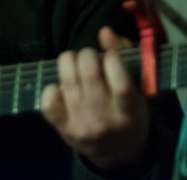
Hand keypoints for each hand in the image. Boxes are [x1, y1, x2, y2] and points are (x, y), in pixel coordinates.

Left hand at [40, 27, 149, 170]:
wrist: (117, 155)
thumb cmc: (130, 115)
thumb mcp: (138, 91)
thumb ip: (124, 57)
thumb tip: (104, 31)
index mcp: (127, 111)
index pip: (119, 80)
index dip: (112, 58)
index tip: (110, 55)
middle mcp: (103, 119)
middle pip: (89, 74)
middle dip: (87, 55)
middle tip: (89, 56)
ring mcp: (80, 124)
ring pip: (67, 81)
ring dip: (69, 62)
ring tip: (75, 63)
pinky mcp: (62, 128)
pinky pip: (48, 102)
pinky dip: (52, 88)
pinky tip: (63, 86)